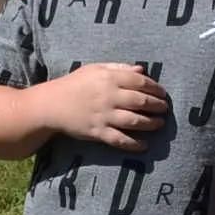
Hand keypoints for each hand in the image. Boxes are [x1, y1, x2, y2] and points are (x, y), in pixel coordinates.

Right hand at [42, 62, 168, 151]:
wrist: (50, 105)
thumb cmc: (74, 84)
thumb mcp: (95, 69)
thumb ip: (119, 68)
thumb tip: (142, 70)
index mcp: (109, 78)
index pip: (140, 82)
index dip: (156, 88)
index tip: (163, 94)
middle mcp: (108, 97)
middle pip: (141, 102)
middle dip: (157, 106)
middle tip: (165, 109)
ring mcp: (104, 116)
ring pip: (134, 121)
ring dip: (151, 124)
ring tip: (159, 124)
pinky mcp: (97, 132)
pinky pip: (119, 140)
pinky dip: (134, 144)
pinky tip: (144, 146)